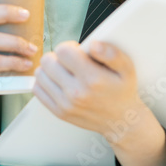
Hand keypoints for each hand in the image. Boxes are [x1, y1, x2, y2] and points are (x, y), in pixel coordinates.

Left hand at [31, 40, 146, 143]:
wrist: (120, 121)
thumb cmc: (122, 91)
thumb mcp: (127, 68)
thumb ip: (112, 53)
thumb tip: (94, 44)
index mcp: (92, 79)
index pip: (62, 51)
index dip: (69, 47)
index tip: (78, 52)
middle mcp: (76, 93)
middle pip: (48, 61)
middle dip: (58, 57)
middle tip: (71, 62)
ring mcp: (65, 104)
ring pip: (40, 74)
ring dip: (50, 69)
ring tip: (65, 71)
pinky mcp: (59, 112)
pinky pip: (37, 90)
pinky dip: (45, 82)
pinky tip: (58, 81)